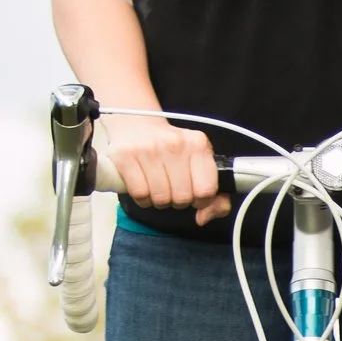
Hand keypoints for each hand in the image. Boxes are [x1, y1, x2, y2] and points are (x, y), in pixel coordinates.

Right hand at [100, 114, 229, 224]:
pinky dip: (142, 198)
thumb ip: (216, 197)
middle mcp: (175, 144)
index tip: (194, 195)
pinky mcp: (125, 155)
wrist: (136, 122)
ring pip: (161, 198)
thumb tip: (202, 218)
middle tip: (172, 189)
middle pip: (183, 198)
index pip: (206, 190)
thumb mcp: (199, 164)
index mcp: (198, 144)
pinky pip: (140, 194)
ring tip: (158, 187)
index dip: (201, 200)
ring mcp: (148, 148)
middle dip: (178, 201)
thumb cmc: (171, 149)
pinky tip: (144, 186)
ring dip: (159, 201)